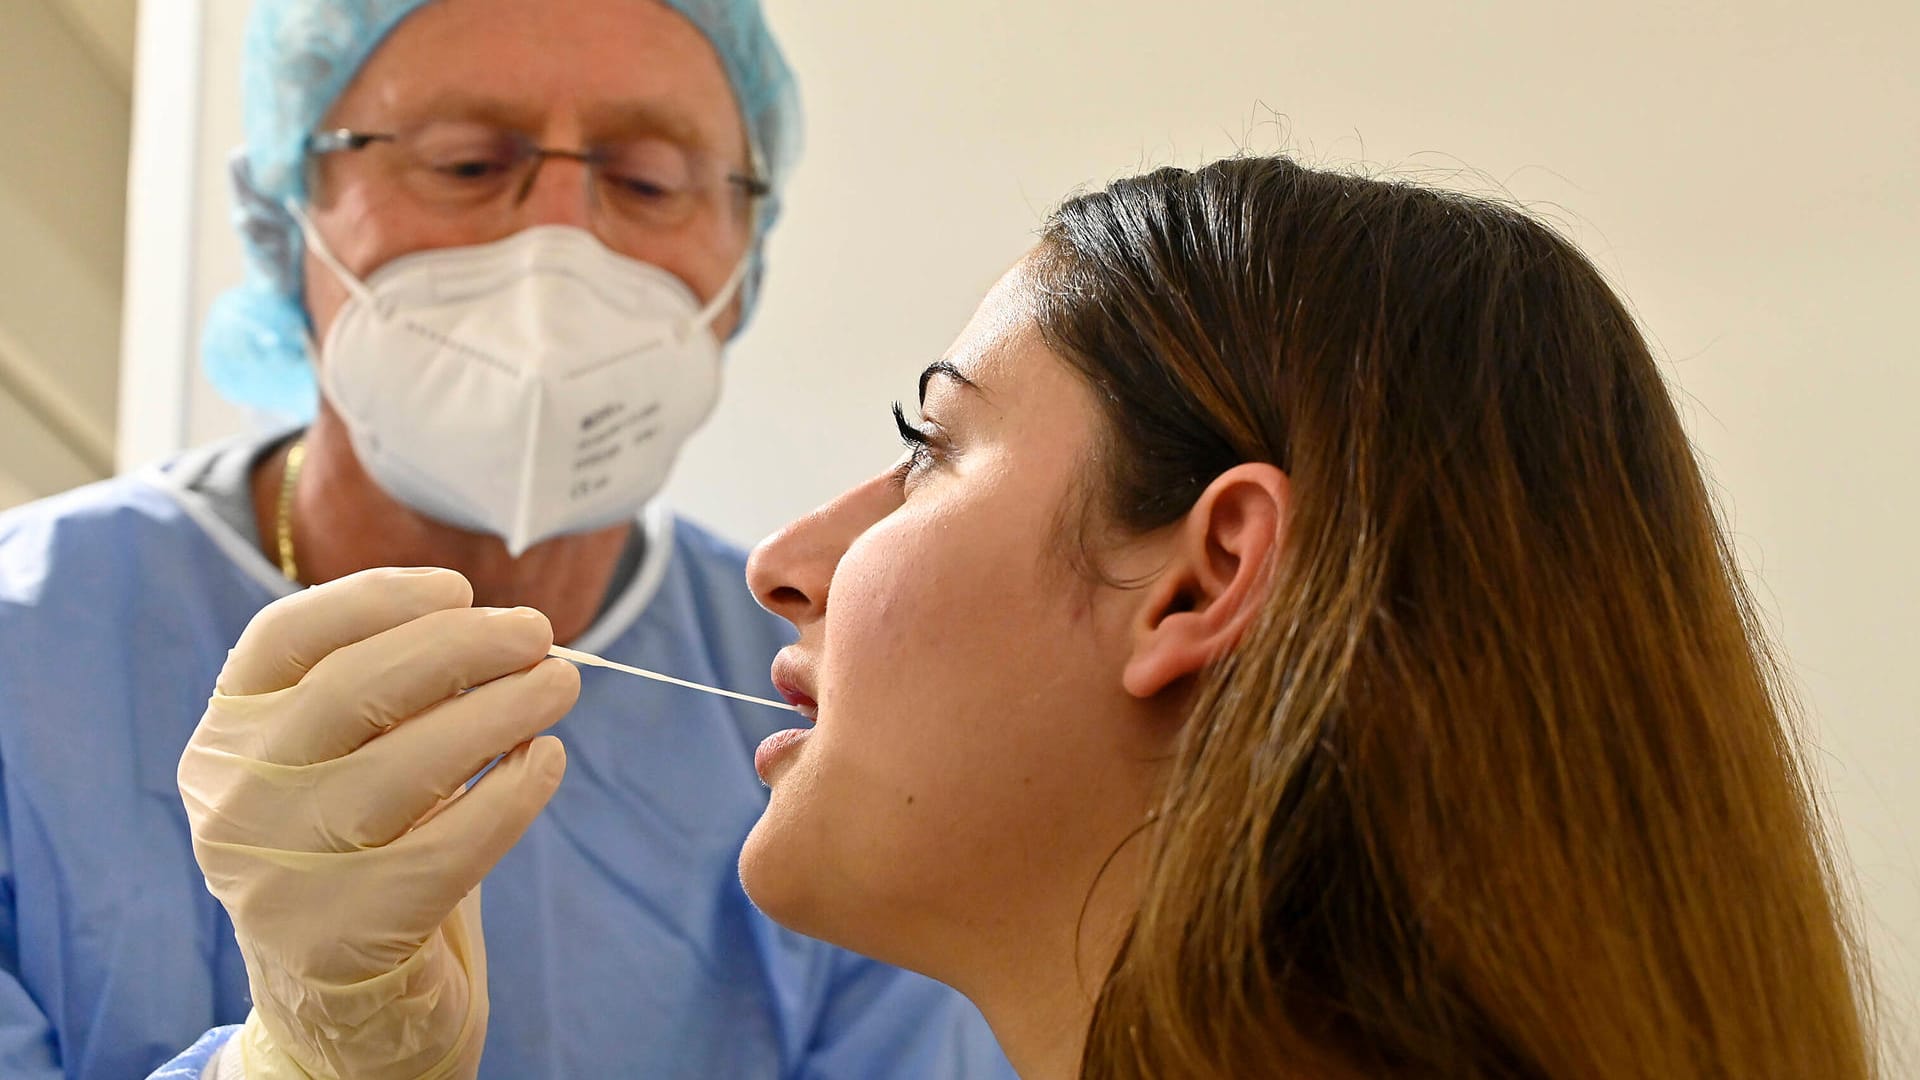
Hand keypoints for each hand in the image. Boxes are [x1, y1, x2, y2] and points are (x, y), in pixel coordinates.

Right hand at [178, 567, 575, 1078]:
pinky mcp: (343, 936)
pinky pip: (450, 846)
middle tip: (540, 634)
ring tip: (561, 684)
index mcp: (224, 739)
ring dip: (501, 710)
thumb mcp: (345, 765)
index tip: (459, 587)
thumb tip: (496, 626)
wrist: (346, 1007)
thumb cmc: (363, 855)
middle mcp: (235, 801)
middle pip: (352, 689)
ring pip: (405, 764)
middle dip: (461, 647)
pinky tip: (547, 761)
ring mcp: (281, 873)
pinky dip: (511, 794)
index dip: (376, 599)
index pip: (283, 638)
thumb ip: (388, 696)